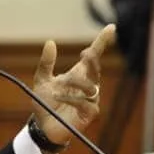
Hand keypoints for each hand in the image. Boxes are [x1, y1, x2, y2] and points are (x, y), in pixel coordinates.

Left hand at [30, 24, 116, 145]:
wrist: (42, 126)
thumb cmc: (45, 103)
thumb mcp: (41, 80)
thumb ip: (46, 63)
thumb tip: (50, 42)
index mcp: (78, 74)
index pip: (94, 56)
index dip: (103, 42)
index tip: (111, 27)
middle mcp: (88, 85)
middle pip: (96, 68)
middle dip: (92, 61)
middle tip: (84, 55)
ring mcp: (90, 100)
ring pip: (92, 86)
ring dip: (75, 82)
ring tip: (60, 83)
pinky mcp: (89, 114)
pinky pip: (86, 103)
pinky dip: (71, 98)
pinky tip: (58, 96)